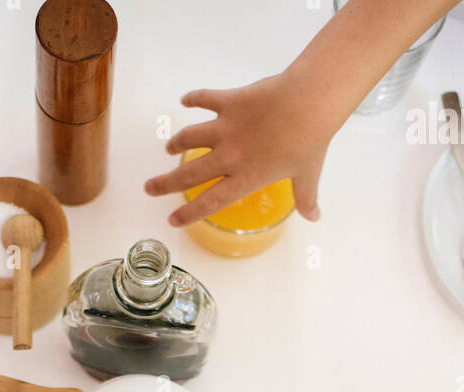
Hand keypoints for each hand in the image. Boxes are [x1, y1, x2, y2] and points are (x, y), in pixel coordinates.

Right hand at [144, 69, 332, 227]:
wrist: (308, 103)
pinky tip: (185, 100)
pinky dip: (194, 98)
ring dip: (177, 142)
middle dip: (166, 183)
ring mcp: (226, 128)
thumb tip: (313, 216)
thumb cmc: (309, 142)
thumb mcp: (307, 175)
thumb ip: (306, 198)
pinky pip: (205, 98)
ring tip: (169, 147)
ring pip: (190, 137)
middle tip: (149, 187)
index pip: (210, 202)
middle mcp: (229, 156)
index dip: (189, 213)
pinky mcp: (229, 101)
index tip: (172, 220)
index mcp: (246, 178)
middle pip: (189, 174)